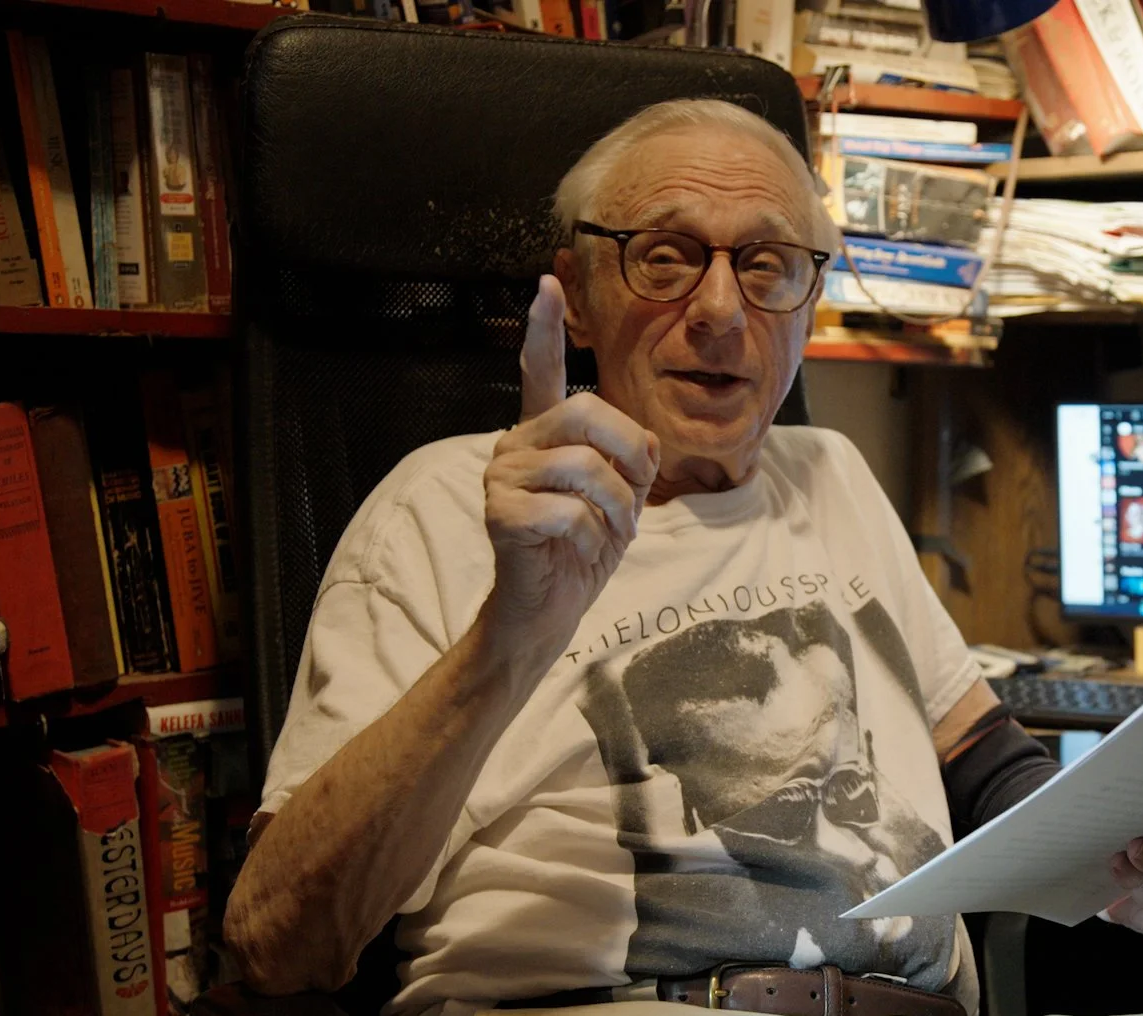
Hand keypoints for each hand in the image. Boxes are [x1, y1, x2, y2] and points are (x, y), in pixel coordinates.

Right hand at [482, 275, 658, 646]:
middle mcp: (516, 443)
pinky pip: (569, 511)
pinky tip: (580, 551)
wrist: (550, 607)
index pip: (540, 370)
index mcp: (544, 433)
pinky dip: (592, 538)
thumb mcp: (623, 496)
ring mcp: (502, 476)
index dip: (543, 327)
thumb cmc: (584, 547)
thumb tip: (642, 437)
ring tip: (608, 534)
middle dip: (628, 456)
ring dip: (616, 509)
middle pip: (587, 413)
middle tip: (635, 495)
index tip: (547, 281)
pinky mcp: (500, 513)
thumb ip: (631, 457)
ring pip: (585, 467)